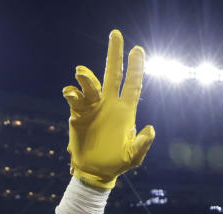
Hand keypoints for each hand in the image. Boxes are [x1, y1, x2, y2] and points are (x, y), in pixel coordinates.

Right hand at [62, 30, 154, 188]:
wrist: (95, 170)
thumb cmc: (118, 162)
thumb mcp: (133, 157)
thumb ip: (142, 144)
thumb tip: (151, 129)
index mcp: (126, 111)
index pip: (132, 84)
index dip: (136, 68)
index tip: (138, 49)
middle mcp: (110, 104)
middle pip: (112, 73)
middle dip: (115, 54)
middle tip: (116, 34)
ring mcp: (93, 106)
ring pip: (91, 84)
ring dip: (87, 77)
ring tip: (81, 73)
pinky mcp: (78, 113)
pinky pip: (74, 97)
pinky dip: (72, 92)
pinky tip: (71, 93)